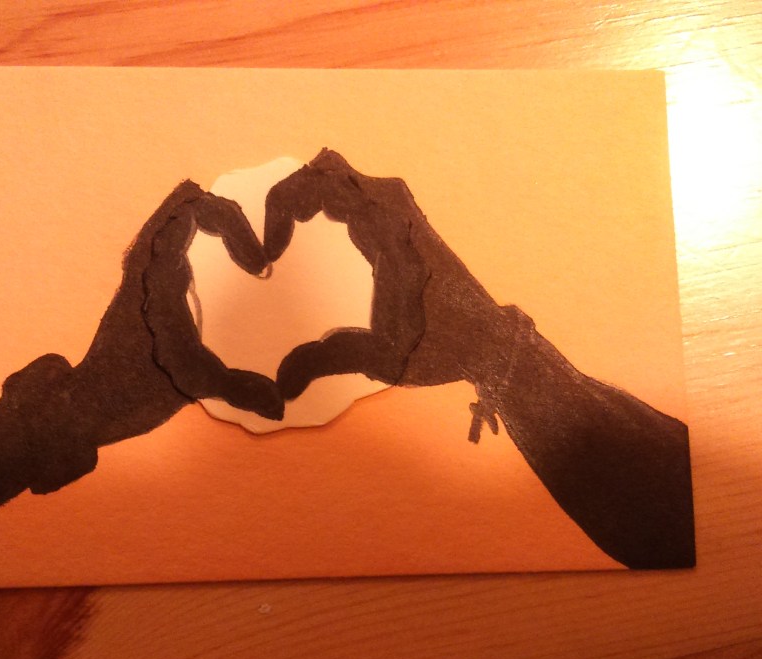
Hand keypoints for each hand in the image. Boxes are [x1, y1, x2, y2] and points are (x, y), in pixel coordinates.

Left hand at [68, 181, 283, 448]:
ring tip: (234, 235)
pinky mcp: (133, 292)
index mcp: (158, 277)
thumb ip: (240, 390)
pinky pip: (156, 245)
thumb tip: (279, 406)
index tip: (259, 266)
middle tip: (252, 253)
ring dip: (202, 224)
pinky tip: (196, 257)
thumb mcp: (193, 386)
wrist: (85, 406)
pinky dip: (183, 238)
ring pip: (165, 224)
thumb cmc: (134, 391)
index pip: (194, 215)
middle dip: (225, 218)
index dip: (235, 227)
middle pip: (180, 209)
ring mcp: (135, 278)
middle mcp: (144, 268)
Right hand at [264, 149, 514, 400]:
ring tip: (294, 227)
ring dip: (313, 192)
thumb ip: (326, 361)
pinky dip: (334, 197)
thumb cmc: (439, 349)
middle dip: (292, 194)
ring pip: (348, 174)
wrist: (490, 342)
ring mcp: (406, 214)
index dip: (284, 206)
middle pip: (331, 170)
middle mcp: (397, 214)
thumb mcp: (380, 359)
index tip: (271, 251)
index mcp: (389, 235)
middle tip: (277, 237)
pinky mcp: (410, 224)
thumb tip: (281, 384)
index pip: (324, 187)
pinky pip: (364, 190)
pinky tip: (325, 227)